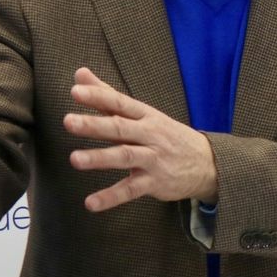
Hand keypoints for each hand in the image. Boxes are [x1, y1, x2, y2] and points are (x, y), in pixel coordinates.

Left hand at [64, 67, 217, 211]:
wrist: (207, 163)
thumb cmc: (166, 135)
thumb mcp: (142, 113)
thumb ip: (108, 95)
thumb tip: (80, 73)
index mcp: (145, 115)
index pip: (119, 103)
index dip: (98, 96)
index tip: (76, 90)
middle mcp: (149, 134)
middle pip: (120, 128)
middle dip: (95, 125)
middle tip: (69, 122)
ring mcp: (153, 158)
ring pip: (125, 156)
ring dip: (100, 158)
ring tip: (75, 159)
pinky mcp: (154, 182)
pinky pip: (131, 190)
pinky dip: (111, 197)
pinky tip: (91, 203)